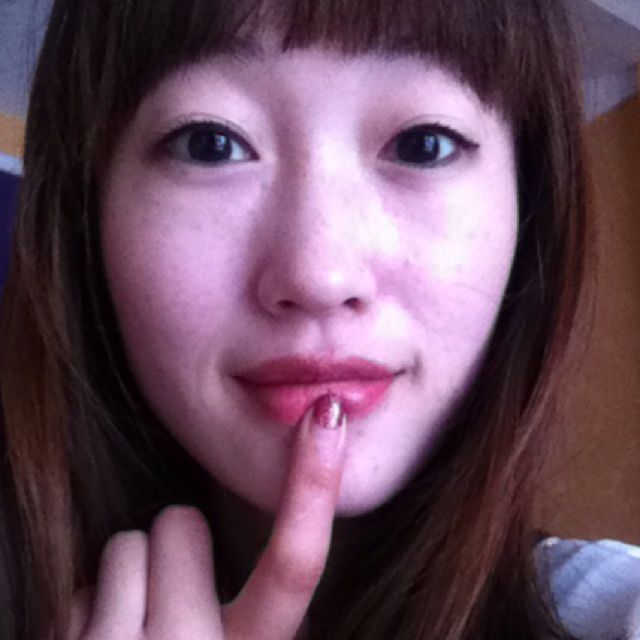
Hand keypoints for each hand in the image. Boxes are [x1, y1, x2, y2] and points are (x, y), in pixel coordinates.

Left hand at [63, 394, 346, 639]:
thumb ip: (262, 617)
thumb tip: (285, 555)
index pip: (297, 564)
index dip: (317, 482)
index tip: (329, 413)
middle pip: (181, 522)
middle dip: (179, 544)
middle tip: (179, 601)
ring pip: (126, 544)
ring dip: (132, 578)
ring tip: (138, 634)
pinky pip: (81, 583)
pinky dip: (90, 610)